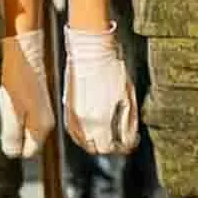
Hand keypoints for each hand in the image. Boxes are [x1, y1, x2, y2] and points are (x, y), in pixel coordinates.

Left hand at [0, 30, 44, 158]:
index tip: (6, 140)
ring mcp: (46, 110)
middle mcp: (47, 121)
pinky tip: (12, 100)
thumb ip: (11, 133)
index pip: (29, 153)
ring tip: (8, 107)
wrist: (26, 51)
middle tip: (5, 120)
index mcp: (41, 126)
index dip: (15, 148)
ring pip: (29, 128)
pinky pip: (29, 116)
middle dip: (16, 136)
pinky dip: (19, 113)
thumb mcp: (10, 109)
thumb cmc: (18, 75)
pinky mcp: (42, 101)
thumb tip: (11, 152)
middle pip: (29, 141)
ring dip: (17, 124)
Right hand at [64, 25, 138, 156]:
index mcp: (99, 120)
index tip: (131, 141)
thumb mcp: (127, 97)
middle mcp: (82, 122)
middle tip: (121, 139)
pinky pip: (73, 130)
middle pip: (95, 148)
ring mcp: (71, 114)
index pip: (109, 148)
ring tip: (108, 134)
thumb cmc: (111, 68)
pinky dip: (83, 134)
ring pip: (82, 141)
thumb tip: (129, 139)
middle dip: (109, 146)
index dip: (123, 147)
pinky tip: (93, 128)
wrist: (90, 49)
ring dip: (95, 142)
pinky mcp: (66, 106)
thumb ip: (128, 122)